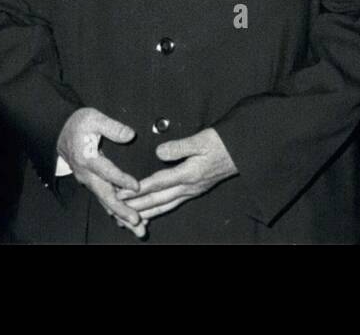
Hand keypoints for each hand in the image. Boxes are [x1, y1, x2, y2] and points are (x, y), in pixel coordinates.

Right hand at [58, 107, 145, 237]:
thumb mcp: (93, 118)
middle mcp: (87, 174)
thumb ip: (112, 127)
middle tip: (137, 221)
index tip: (137, 187)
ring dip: (121, 216)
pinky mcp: (91, 183)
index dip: (121, 179)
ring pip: (105, 202)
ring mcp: (88, 181)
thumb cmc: (78, 123)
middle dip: (121, 210)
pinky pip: (104, 199)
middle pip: (105, 195)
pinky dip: (116, 211)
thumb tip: (129, 135)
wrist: (59, 131)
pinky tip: (127, 221)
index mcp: (87, 158)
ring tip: (138, 229)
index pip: (106, 172)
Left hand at [121, 128, 237, 220]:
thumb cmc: (223, 143)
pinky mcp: (195, 190)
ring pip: (165, 206)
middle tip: (116, 211)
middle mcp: (189, 187)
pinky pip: (173, 204)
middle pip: (158, 200)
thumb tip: (158, 153)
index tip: (120, 194)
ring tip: (129, 219)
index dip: (137, 190)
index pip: (157, 184)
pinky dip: (159, 210)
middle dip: (136, 206)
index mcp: (189, 174)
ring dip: (146, 213)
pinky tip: (152, 212)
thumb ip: (179, 147)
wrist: (243, 151)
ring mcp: (193, 191)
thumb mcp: (201, 140)